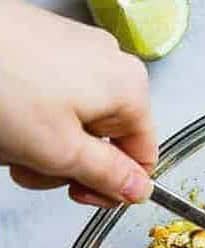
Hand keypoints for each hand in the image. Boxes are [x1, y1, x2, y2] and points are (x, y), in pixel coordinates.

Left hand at [0, 2, 156, 206]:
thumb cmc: (3, 84)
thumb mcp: (64, 153)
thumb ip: (109, 178)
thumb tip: (138, 189)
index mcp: (128, 88)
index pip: (142, 159)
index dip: (113, 187)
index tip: (80, 194)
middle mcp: (109, 64)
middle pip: (106, 143)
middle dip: (69, 166)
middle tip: (36, 169)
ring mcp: (77, 52)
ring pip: (76, 125)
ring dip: (46, 148)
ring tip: (15, 146)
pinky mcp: (46, 48)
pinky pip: (54, 101)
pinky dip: (33, 121)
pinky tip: (9, 123)